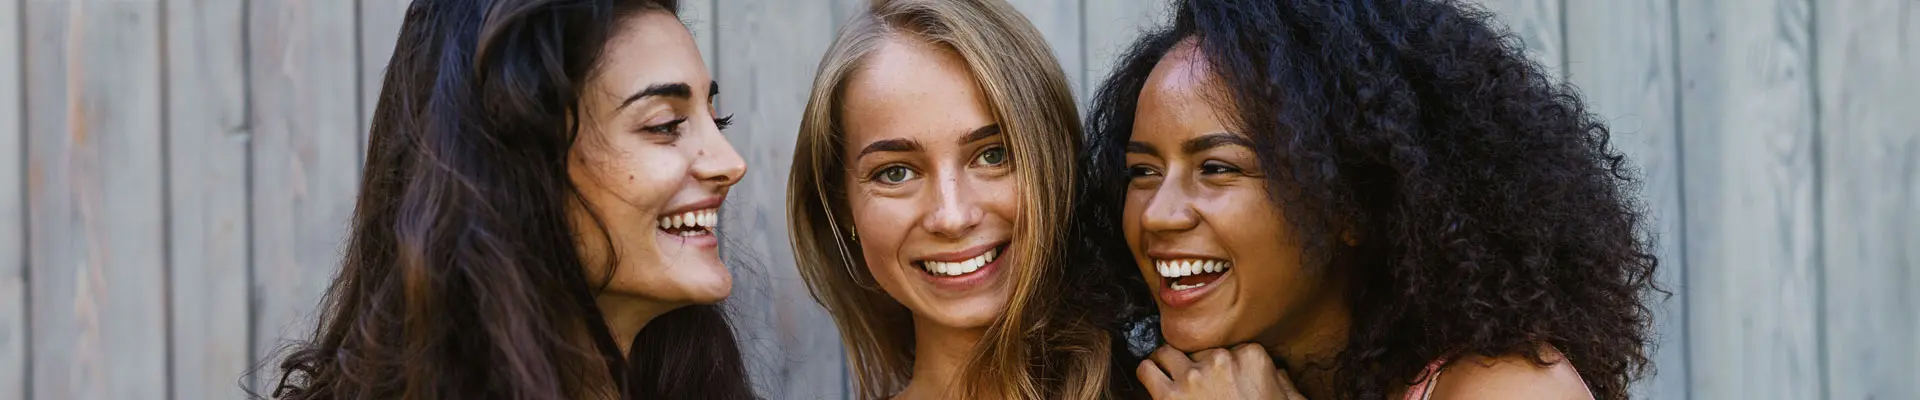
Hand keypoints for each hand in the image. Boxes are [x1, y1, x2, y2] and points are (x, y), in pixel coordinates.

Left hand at [1136, 344, 1307, 399]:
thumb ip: (1284, 385)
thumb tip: (1278, 374)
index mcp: (1252, 358)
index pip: (1229, 348)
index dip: (1223, 367)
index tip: (1222, 381)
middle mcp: (1221, 360)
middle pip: (1198, 351)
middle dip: (1197, 367)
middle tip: (1198, 387)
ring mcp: (1193, 377)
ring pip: (1166, 353)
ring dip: (1166, 364)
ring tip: (1168, 376)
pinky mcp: (1169, 396)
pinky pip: (1146, 370)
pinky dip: (1148, 374)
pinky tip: (1153, 382)